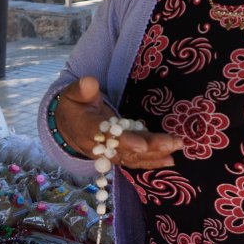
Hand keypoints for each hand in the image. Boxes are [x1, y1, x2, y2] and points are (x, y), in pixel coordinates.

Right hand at [55, 76, 183, 169]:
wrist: (67, 128)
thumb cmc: (74, 107)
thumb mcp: (72, 94)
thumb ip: (82, 89)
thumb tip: (90, 81)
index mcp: (86, 128)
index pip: (106, 136)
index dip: (124, 141)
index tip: (141, 144)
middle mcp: (99, 146)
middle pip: (126, 149)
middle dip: (150, 147)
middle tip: (171, 143)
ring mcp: (109, 153)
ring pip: (133, 157)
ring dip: (156, 154)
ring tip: (176, 148)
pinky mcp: (118, 155)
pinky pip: (135, 160)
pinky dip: (152, 161)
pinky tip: (170, 160)